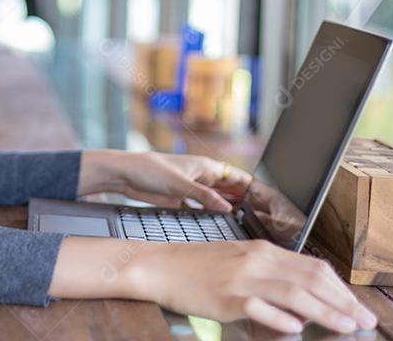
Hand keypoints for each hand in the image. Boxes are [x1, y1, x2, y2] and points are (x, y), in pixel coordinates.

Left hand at [78, 150, 252, 212]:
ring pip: (216, 201)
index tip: (267, 203)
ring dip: (226, 211)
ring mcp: (192, 189)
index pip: (238, 177)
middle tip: (259, 219)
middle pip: (230, 190)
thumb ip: (204, 196)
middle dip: (243, 202)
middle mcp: (203, 177)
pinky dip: (209, 216)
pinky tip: (217, 226)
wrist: (125, 175)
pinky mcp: (181, 200)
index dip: (254, 189)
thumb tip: (228, 208)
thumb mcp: (180, 184)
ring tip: (242, 226)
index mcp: (207, 167)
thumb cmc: (150, 170)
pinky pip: (201, 209)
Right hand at [130, 238, 377, 334]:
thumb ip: (269, 274)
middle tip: (365, 320)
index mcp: (262, 250)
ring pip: (294, 294)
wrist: (159, 265)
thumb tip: (301, 299)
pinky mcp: (226, 298)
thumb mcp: (238, 261)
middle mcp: (257, 260)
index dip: (340, 288)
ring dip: (325, 312)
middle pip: (311, 279)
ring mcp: (241, 278)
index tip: (358, 306)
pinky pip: (259, 308)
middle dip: (343, 301)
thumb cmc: (197, 267)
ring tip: (346, 326)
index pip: (313, 267)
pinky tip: (296, 329)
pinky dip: (280, 319)